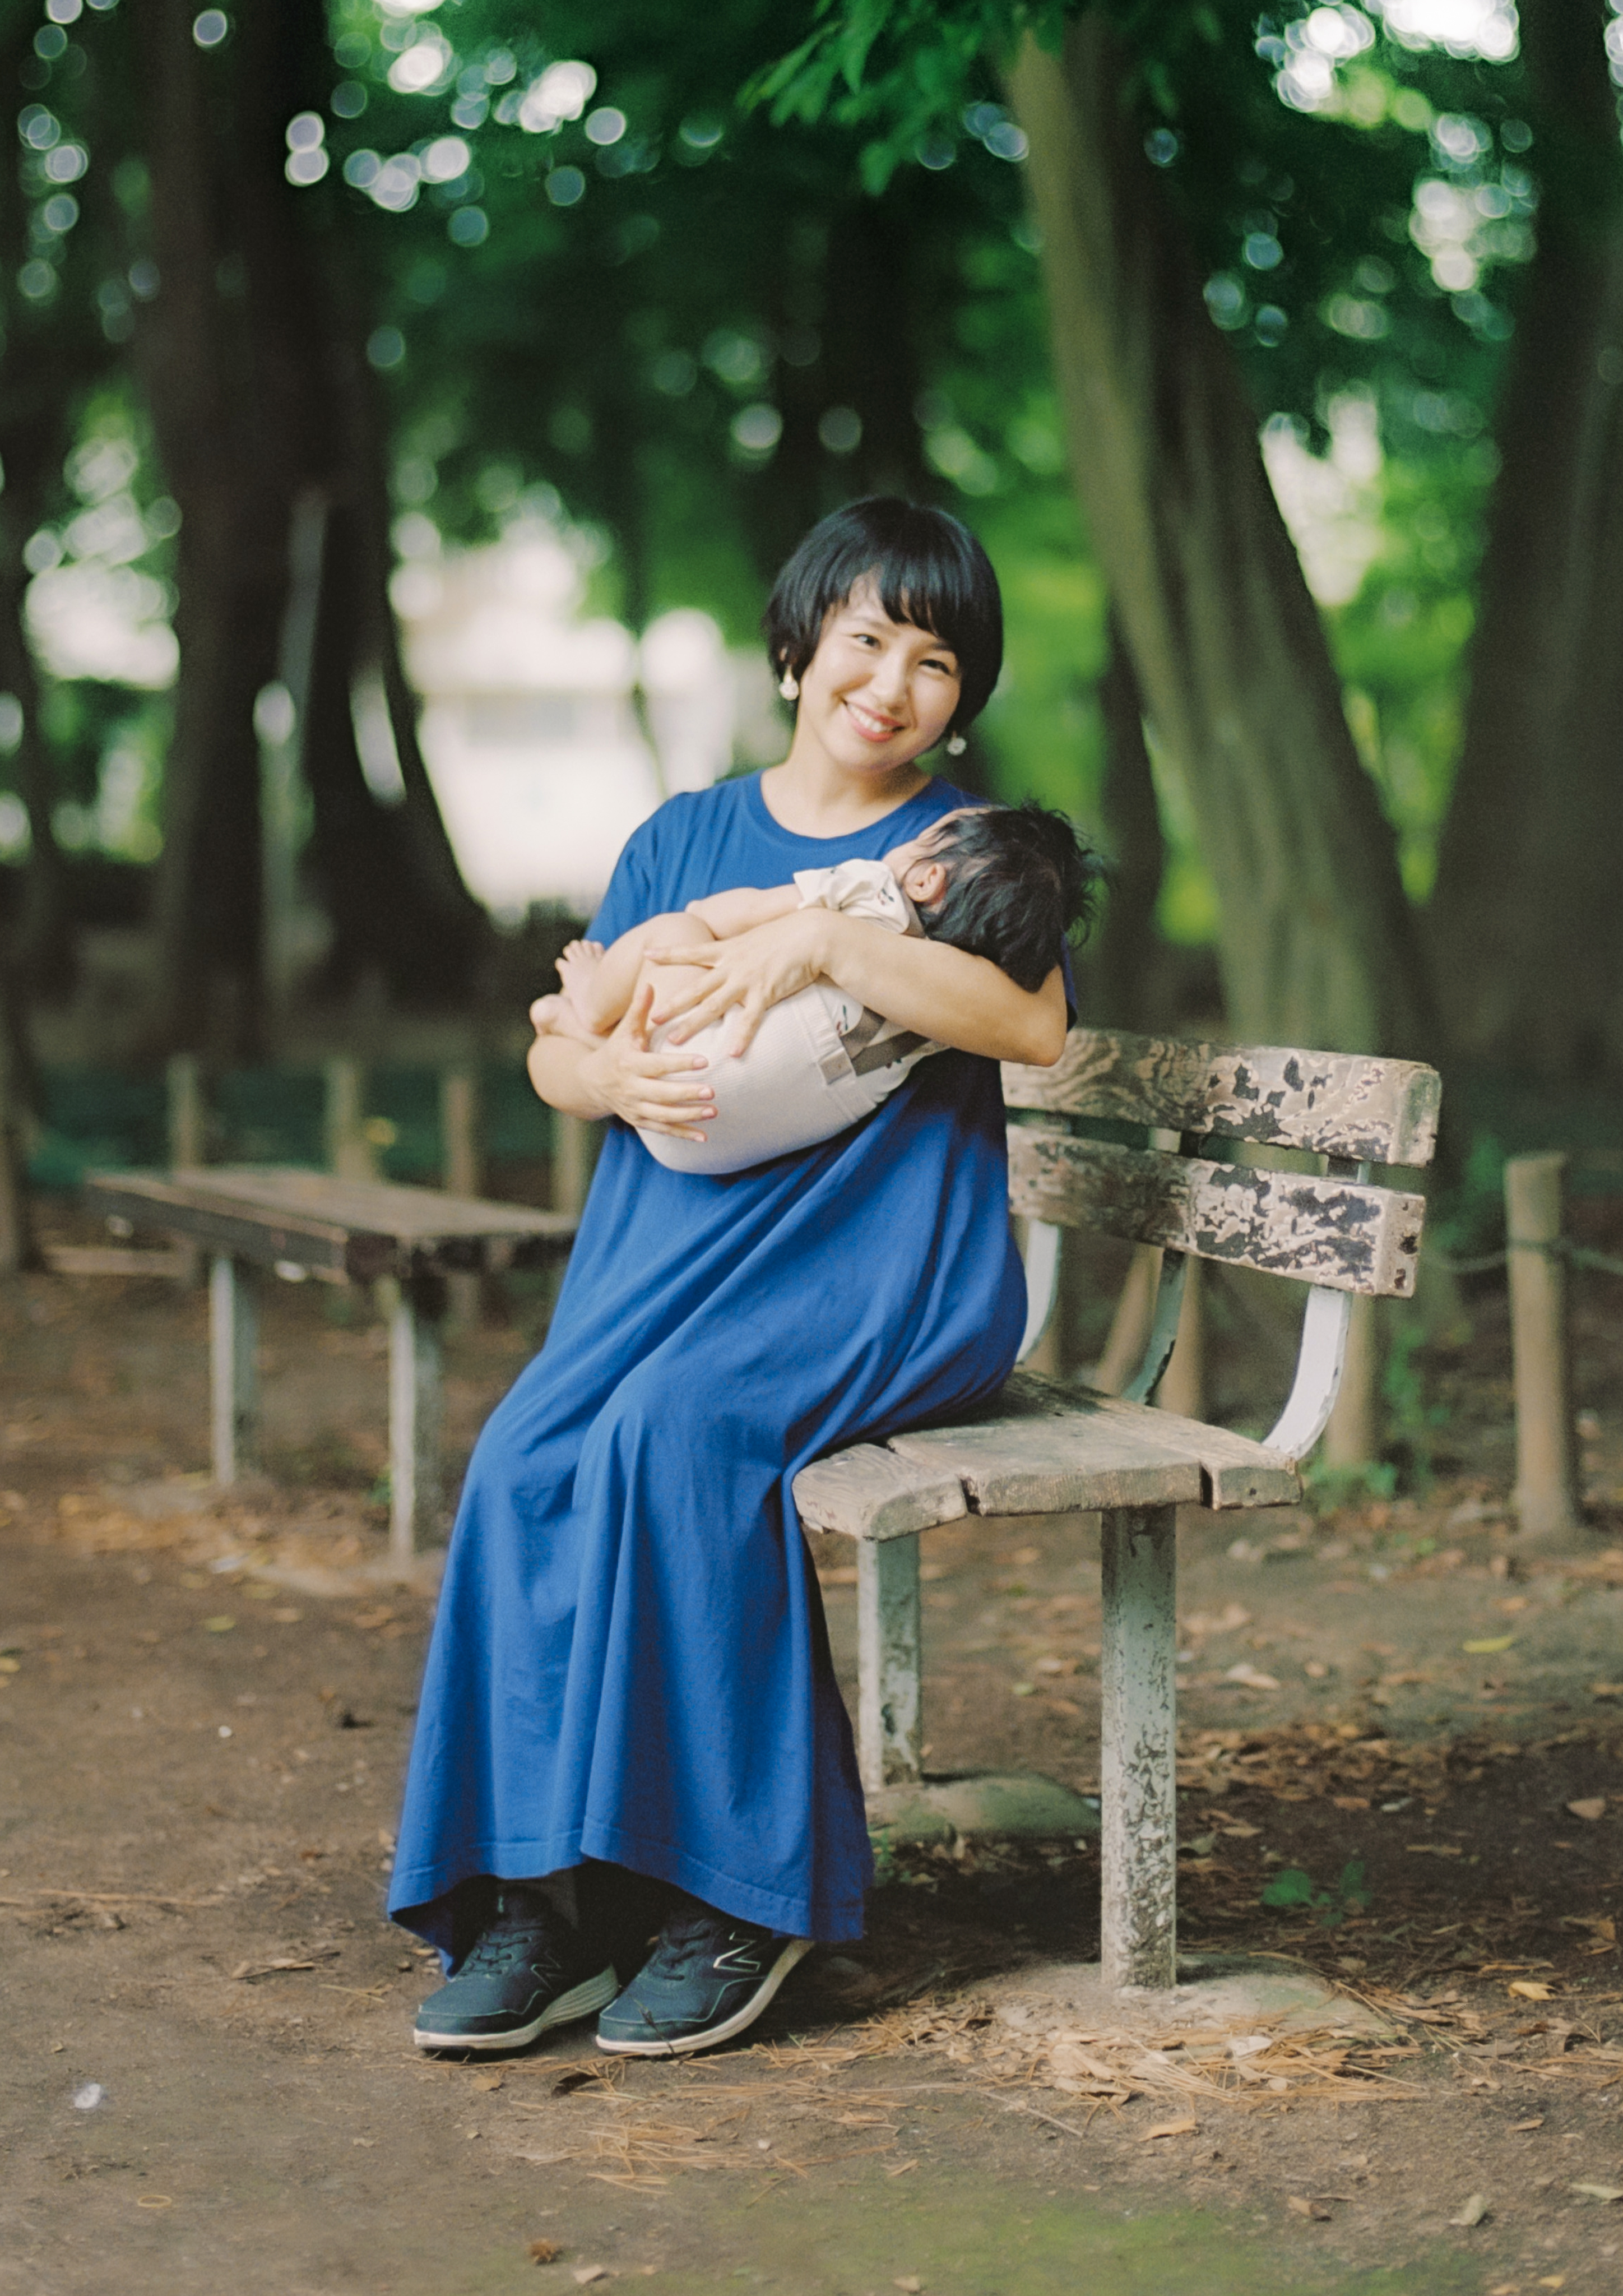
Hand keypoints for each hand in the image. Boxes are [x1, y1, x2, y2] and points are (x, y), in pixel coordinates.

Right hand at [581, 981, 716, 1140]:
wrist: (593, 1082)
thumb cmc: (617, 1050)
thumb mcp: (626, 1030)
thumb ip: (639, 1008)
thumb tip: (650, 982)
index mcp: (629, 1064)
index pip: (657, 1065)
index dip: (680, 1064)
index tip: (704, 1060)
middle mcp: (631, 1088)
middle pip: (661, 1094)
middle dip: (687, 1094)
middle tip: (714, 1091)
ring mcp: (634, 1108)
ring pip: (663, 1115)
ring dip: (689, 1115)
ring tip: (714, 1111)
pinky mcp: (639, 1121)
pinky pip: (662, 1130)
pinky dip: (682, 1135)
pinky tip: (704, 1137)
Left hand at [646, 910, 829, 1055]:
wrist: (812, 933)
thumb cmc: (789, 933)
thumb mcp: (757, 935)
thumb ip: (743, 944)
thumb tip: (739, 943)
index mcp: (728, 950)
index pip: (692, 951)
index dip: (669, 954)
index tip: (647, 955)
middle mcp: (731, 966)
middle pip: (695, 988)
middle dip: (672, 1003)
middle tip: (651, 1017)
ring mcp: (746, 980)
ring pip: (712, 1006)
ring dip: (692, 1025)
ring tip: (674, 1041)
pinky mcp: (766, 993)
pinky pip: (750, 1019)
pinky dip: (741, 1036)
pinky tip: (732, 1054)